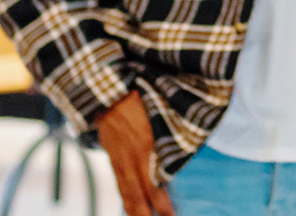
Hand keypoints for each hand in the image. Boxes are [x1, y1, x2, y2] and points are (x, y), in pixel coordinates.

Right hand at [97, 92, 173, 215]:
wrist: (107, 93)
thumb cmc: (141, 99)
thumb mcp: (161, 113)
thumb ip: (173, 133)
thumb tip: (188, 147)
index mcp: (147, 147)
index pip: (154, 184)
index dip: (162, 202)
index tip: (172, 215)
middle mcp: (132, 158)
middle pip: (138, 194)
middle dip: (147, 214)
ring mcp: (120, 160)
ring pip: (126, 192)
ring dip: (135, 211)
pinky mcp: (113, 158)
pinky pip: (119, 183)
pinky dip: (125, 199)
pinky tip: (131, 209)